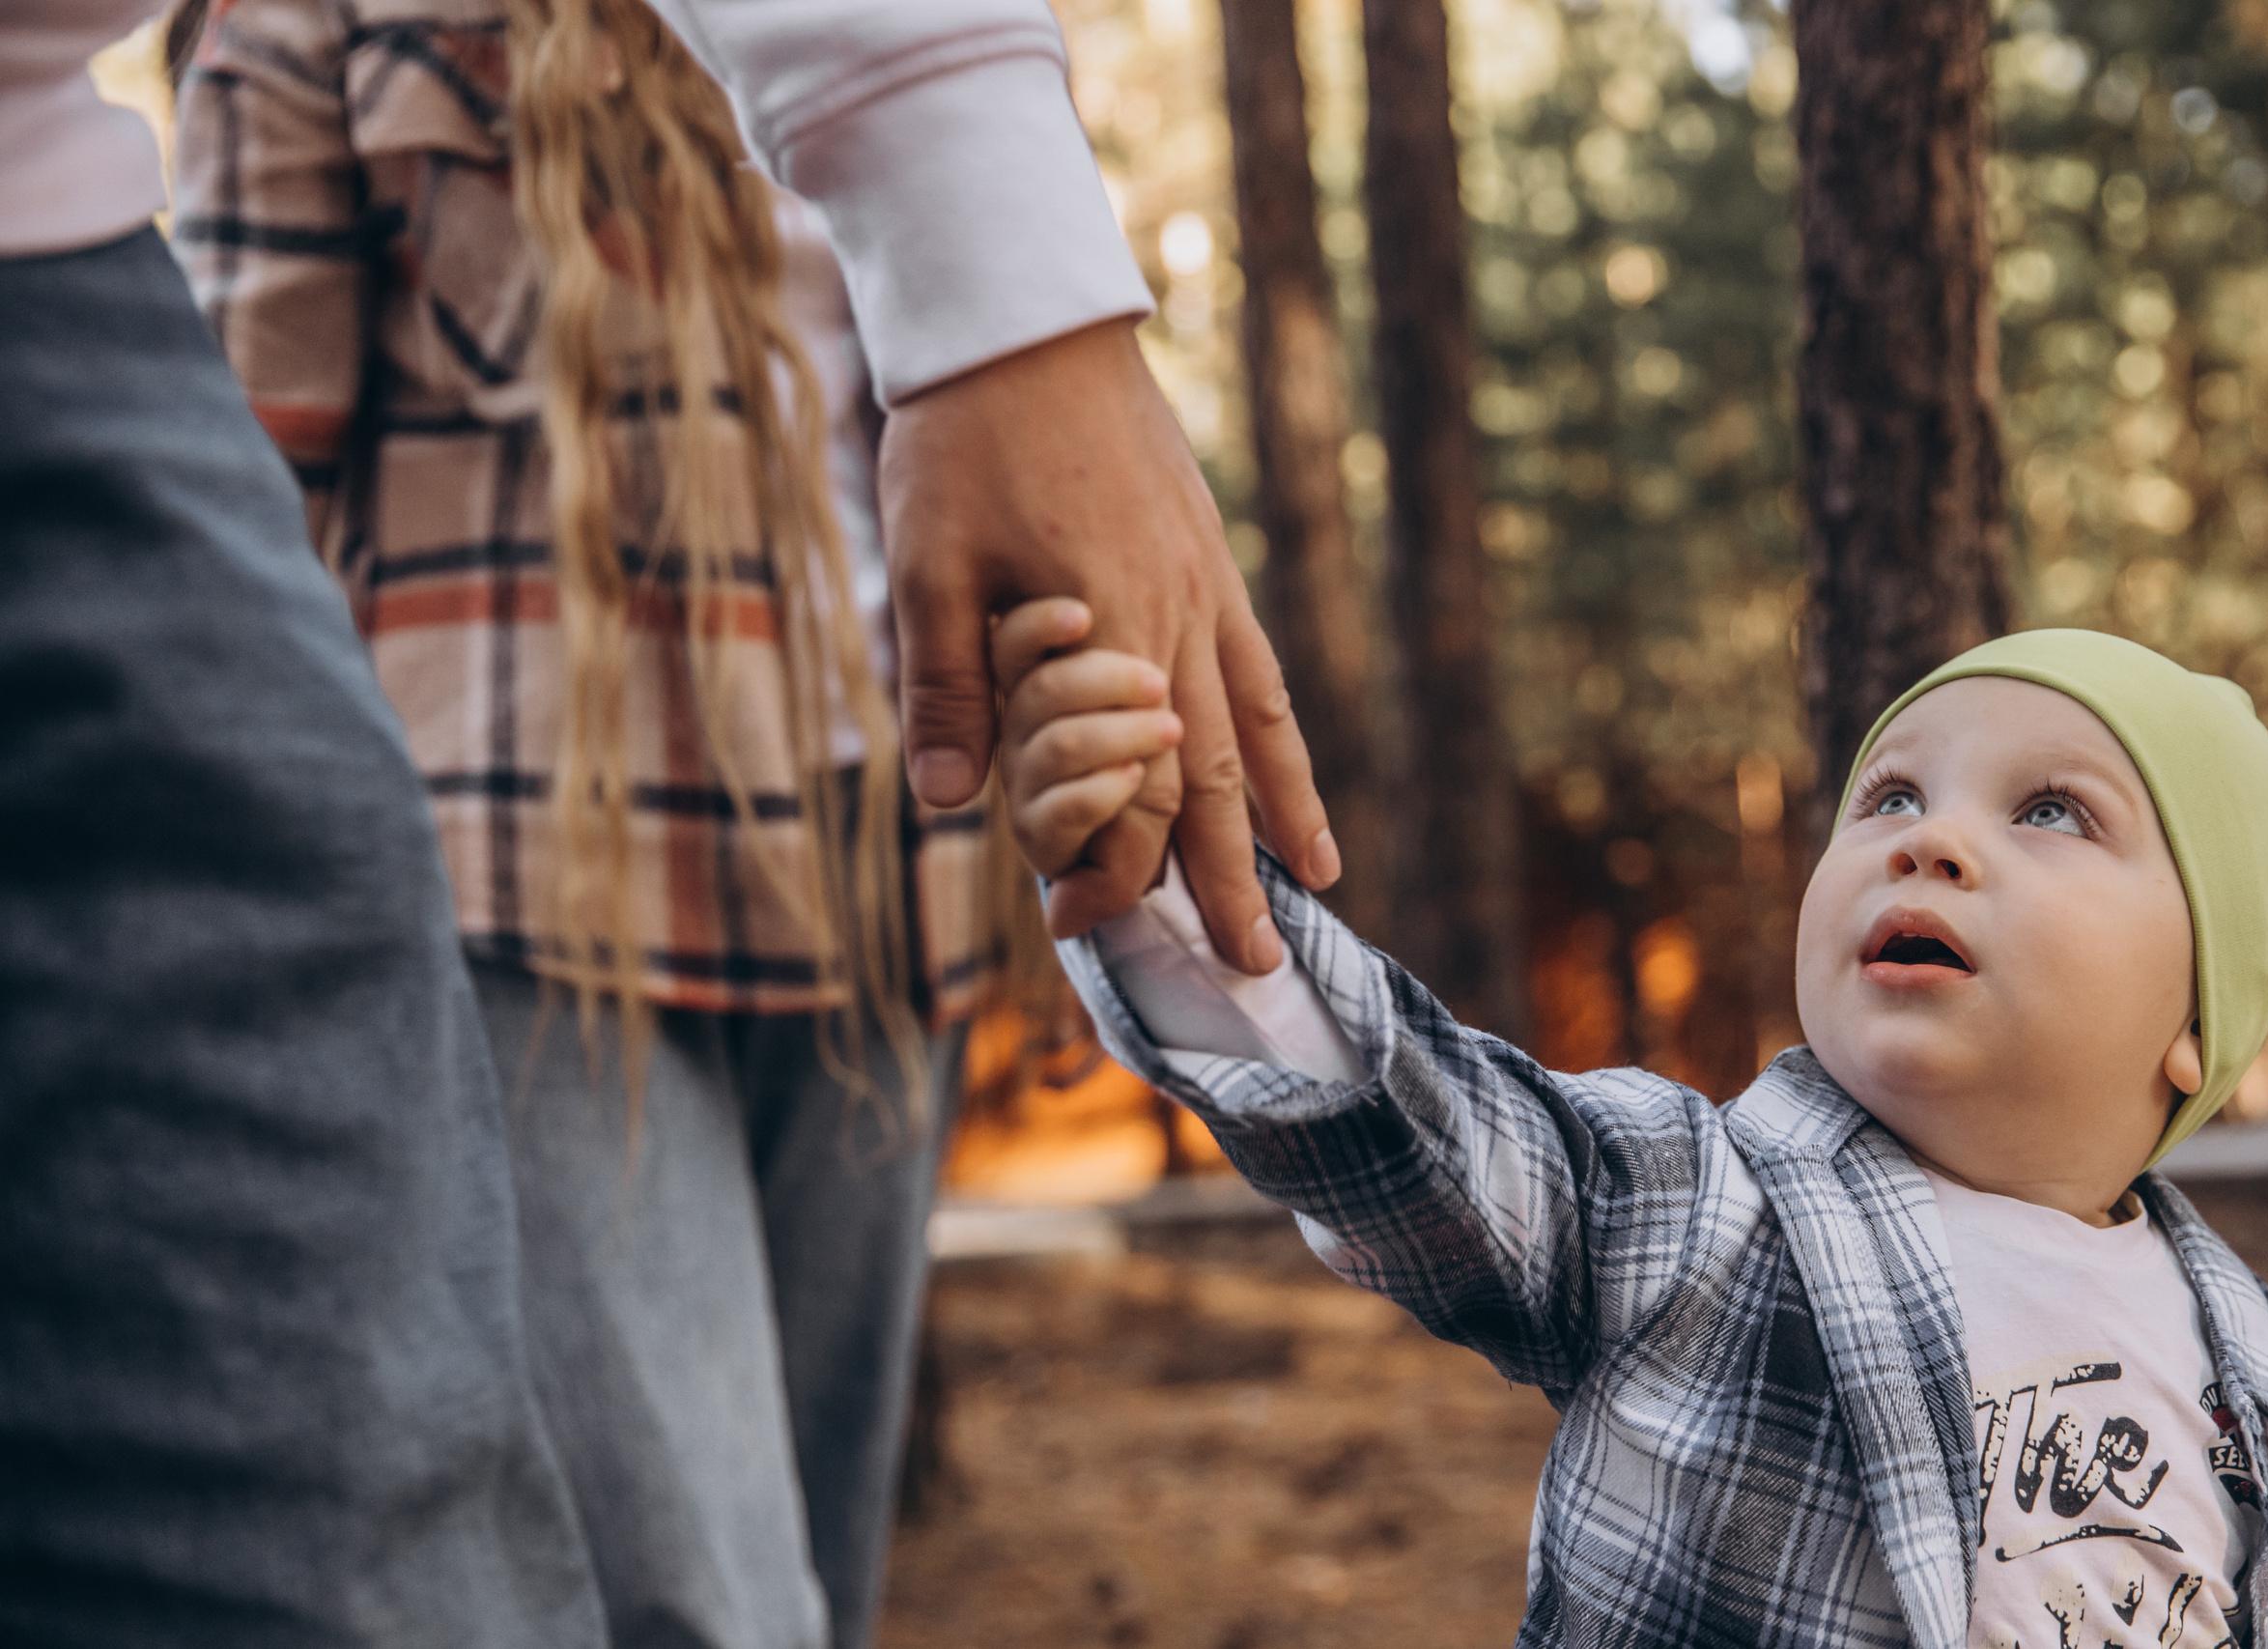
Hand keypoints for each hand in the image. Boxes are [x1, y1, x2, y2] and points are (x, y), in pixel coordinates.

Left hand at [880, 318, 1338, 971]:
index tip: (1073, 926)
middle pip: (1213, 779)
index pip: (1130, 786)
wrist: (1022, 320)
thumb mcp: (927, 562)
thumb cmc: (963, 437)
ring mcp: (1204, 589)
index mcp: (1108, 629)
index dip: (1110, 867)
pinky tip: (1295, 777)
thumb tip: (949, 801)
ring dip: (1283, 820)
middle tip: (1250, 970)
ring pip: (1256, 730)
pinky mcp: (1207, 559)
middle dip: (1229, 882)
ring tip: (1322, 891)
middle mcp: (1176, 621)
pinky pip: (1260, 669)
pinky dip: (1283, 737)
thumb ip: (947, 684)